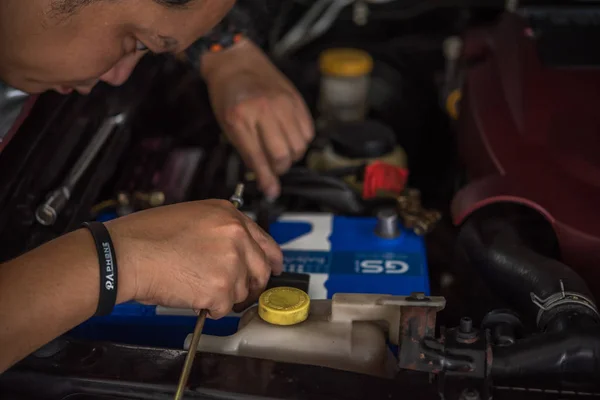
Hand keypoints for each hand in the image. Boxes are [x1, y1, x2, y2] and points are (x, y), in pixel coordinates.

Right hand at [106, 200, 282, 318]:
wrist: (125, 254)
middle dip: (249, 284)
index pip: (265, 241)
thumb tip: (233, 250)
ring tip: (196, 286)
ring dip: (223, 296)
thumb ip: (219, 230)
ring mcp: (230, 262)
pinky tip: (191, 294)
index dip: (271, 259)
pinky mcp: (220, 288)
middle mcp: (235, 235)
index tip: (274, 267)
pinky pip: (225, 308)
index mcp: (228, 215)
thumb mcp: (190, 216)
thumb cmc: (145, 236)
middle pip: (261, 270)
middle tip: (233, 290)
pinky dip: (210, 308)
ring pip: (242, 291)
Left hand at [201, 38, 314, 198]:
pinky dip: (301, 141)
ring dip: (292, 156)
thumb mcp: (228, 124)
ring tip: (281, 150)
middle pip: (282, 155)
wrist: (235, 61)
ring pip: (299, 146)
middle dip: (280, 168)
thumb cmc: (227, 94)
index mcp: (239, 118)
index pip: (257, 158)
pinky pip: (308, 131)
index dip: (266, 180)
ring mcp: (282, 103)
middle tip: (274, 167)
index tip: (271, 192)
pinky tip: (290, 137)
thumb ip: (247, 151)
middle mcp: (263, 110)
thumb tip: (265, 179)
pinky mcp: (296, 99)